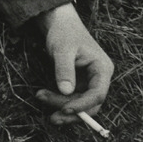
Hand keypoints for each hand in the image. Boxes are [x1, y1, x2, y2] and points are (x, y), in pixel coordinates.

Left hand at [30, 2, 113, 125]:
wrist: (60, 25)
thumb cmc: (64, 33)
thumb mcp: (62, 49)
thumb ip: (64, 70)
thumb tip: (66, 92)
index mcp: (102, 69)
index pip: (97, 95)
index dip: (82, 106)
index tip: (64, 110)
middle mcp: (99, 79)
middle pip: (90, 104)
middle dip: (71, 111)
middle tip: (52, 116)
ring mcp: (89, 83)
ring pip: (79, 104)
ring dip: (61, 106)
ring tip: (40, 96)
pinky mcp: (79, 85)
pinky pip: (71, 99)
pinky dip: (58, 100)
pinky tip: (44, 96)